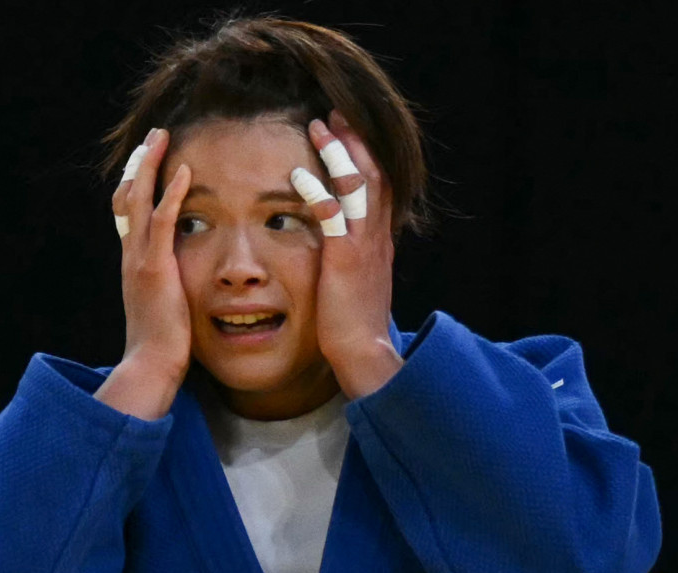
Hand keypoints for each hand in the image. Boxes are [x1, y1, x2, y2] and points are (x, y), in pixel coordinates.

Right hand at [110, 127, 194, 383]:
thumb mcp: (163, 308)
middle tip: (152, 138)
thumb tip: (177, 285)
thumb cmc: (163, 345)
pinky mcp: (156, 268)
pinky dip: (172, 194)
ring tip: (162, 138)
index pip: (129, 215)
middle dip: (138, 165)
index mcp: (133, 264)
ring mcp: (140, 260)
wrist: (150, 364)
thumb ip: (167, 289)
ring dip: (150, 166)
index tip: (145, 164)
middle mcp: (131, 256)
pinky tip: (184, 171)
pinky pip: (165, 221)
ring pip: (139, 200)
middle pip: (127, 197)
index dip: (135, 186)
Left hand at [297, 110, 403, 397]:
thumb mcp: (357, 284)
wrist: (364, 354)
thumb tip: (341, 247)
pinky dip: (318, 193)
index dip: (364, 155)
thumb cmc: (352, 326)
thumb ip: (351, 258)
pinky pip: (333, 218)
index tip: (347, 131)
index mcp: (377, 242)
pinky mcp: (344, 262)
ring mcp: (362, 247)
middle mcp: (375, 237)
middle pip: (371, 174)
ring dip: (338, 153)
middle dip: (354, 141)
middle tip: (335, 113)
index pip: (377, 187)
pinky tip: (299, 175)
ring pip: (358, 186)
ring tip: (319, 125)